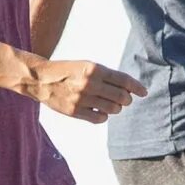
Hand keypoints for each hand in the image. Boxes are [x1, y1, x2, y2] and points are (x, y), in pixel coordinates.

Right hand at [24, 57, 145, 121]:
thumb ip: (105, 75)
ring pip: (112, 109)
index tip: (143, 92)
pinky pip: (100, 119)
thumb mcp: (86, 65)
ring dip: (115, 108)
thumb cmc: (67, 71)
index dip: (136, 87)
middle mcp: (89, 84)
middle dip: (126, 99)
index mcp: (94, 69)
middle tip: (124, 99)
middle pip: (121, 97)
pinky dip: (103, 116)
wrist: (41, 79)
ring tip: (109, 104)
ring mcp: (82, 99)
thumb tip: (127, 88)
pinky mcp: (75, 111)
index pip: (123, 80)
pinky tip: (99, 110)